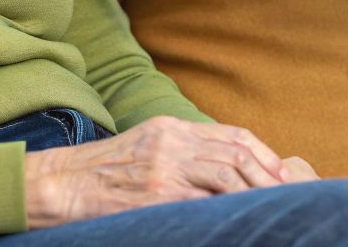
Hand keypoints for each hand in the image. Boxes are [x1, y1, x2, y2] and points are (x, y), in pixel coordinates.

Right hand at [21, 116, 299, 228]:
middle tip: (286, 194)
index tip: (281, 174)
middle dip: (266, 174)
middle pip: (235, 153)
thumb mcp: (144, 147)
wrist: (61, 186)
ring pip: (226, 175)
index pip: (230, 135)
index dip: (262, 154)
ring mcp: (164, 168)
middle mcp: (170, 142)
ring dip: (254, 193)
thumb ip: (180, 151)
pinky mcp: (156, 195)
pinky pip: (202, 202)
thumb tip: (223, 169)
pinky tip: (237, 219)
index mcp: (170, 128)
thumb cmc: (102, 174)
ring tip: (269, 209)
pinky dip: (225, 210)